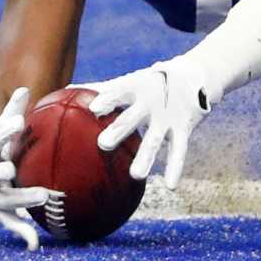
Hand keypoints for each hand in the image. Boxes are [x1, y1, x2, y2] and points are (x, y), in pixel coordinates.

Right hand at [0, 87, 49, 250]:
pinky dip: (23, 234)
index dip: (3, 131)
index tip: (19, 121)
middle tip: (13, 167)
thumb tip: (25, 88)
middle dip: (0, 172)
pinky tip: (35, 245)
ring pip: (5, 200)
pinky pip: (12, 224)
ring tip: (44, 194)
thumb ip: (11, 112)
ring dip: (21, 198)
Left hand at [81, 56, 214, 188]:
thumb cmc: (150, 81)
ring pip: (156, 139)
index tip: (93, 108)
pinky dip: (176, 167)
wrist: (195, 74)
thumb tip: (65, 91)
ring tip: (136, 175)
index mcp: (135, 87)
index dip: (107, 99)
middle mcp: (151, 102)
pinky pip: (180, 150)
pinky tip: (171, 185)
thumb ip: (102, 89)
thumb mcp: (130, 81)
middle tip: (103, 143)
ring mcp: (168, 116)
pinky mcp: (183, 128)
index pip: (119, 91)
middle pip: (134, 117)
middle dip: (120, 129)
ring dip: (146, 156)